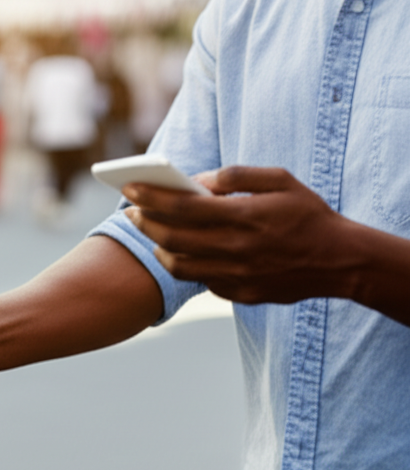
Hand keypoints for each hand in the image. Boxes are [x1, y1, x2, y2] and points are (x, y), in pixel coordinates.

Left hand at [123, 165, 357, 304]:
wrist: (341, 261)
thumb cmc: (307, 214)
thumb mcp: (279, 180)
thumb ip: (236, 175)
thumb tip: (196, 180)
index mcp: (245, 216)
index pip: (183, 206)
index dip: (150, 196)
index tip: (128, 187)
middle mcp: (237, 248)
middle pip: (173, 237)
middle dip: (145, 222)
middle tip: (130, 212)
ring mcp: (238, 275)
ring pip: (180, 266)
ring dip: (158, 248)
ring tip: (151, 234)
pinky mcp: (241, 294)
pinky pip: (201, 281)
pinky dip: (185, 266)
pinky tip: (179, 253)